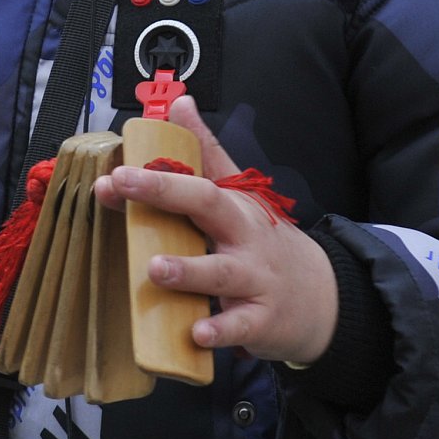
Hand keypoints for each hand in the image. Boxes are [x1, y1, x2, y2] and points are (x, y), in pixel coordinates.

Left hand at [93, 98, 339, 365]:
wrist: (323, 297)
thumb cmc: (266, 243)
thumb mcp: (241, 195)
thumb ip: (208, 153)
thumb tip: (179, 104)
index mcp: (233, 206)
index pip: (193, 179)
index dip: (155, 172)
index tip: (115, 171)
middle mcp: (243, 237)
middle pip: (209, 206)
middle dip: (166, 192)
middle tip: (124, 186)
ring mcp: (255, 279)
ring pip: (221, 272)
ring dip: (189, 270)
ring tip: (156, 269)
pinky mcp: (262, 321)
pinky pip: (241, 325)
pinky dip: (221, 330)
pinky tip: (197, 334)